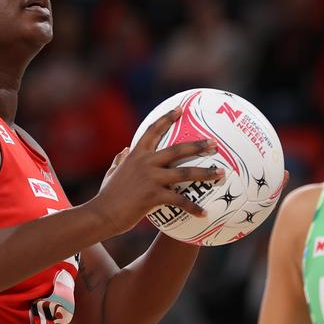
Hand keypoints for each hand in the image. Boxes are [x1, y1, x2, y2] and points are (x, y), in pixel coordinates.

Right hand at [87, 108, 224, 235]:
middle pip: (177, 149)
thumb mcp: (112, 173)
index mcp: (135, 155)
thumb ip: (119, 160)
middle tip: (214, 143)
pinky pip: (179, 200)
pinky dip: (193, 207)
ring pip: (184, 173)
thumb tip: (124, 149)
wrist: (102, 214)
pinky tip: (204, 213)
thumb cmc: (107, 196)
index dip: (167, 119)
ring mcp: (151, 178)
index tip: (180, 110)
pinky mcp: (154, 196)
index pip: (153, 131)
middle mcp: (145, 163)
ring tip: (221, 173)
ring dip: (205, 173)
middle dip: (198, 145)